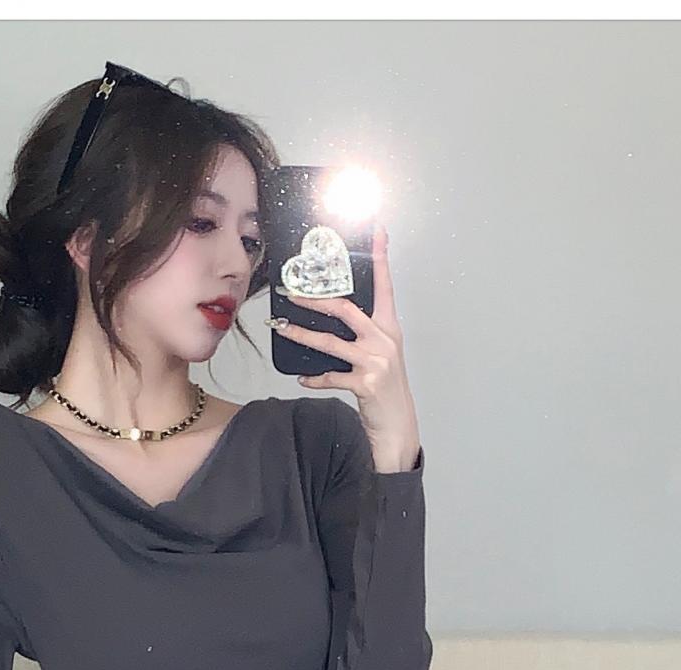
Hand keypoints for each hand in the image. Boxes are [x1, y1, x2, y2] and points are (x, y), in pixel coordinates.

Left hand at [270, 221, 420, 471]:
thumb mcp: (381, 356)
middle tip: (292, 294)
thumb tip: (334, 320)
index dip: (381, 258)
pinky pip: (331, 376)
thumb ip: (364, 335)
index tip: (378, 232)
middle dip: (315, 300)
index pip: (385, 286)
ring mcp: (375, 362)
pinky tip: (303, 378)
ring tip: (283, 329)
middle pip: (346, 309)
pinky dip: (315, 378)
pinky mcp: (365, 383)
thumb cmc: (386, 390)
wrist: (398, 426)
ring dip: (302, 336)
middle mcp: (384, 340)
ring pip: (330, 342)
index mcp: (389, 328)